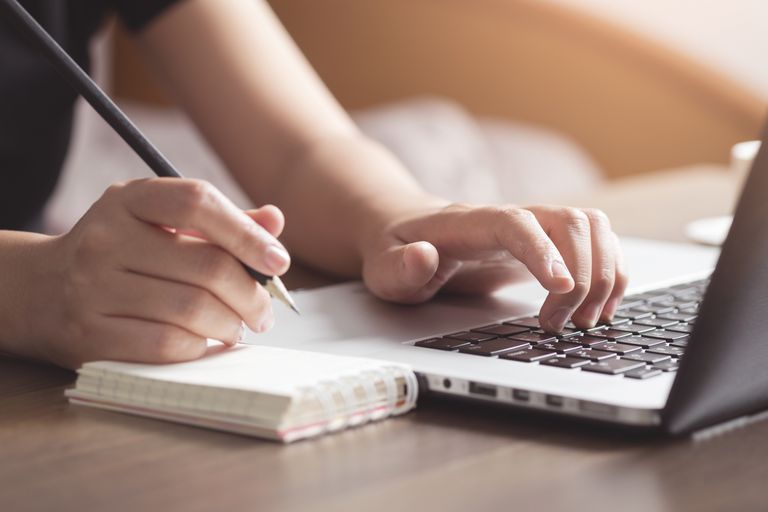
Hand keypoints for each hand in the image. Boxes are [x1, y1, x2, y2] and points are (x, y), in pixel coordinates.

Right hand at [25, 178, 289, 368]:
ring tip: (237, 326)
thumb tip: (274, 222)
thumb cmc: (120, 253)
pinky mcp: (89, 335)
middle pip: (206, 266)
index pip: (197, 202)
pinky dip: (199, 347)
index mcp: (128, 200)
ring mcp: (92, 288)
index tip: (279, 261)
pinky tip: (205, 342)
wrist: (39, 290)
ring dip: (230, 324)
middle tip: (263, 311)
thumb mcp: (159, 223)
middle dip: (251, 295)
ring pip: (192, 309)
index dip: (247, 233)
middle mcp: (106, 238)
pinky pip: (167, 345)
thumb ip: (218, 221)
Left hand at [361, 203, 626, 331]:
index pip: (516, 223)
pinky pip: (597, 242)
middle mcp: (510, 217)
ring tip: (585, 321)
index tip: (561, 289)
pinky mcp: (547, 243)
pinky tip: (599, 308)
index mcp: (469, 222)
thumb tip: (422, 257)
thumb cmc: (398, 252)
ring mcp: (533, 227)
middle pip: (568, 222)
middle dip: (581, 276)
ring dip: (603, 274)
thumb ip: (400, 267)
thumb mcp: (384, 268)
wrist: (409, 233)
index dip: (543, 251)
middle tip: (560, 325)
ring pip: (592, 227)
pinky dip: (611, 272)